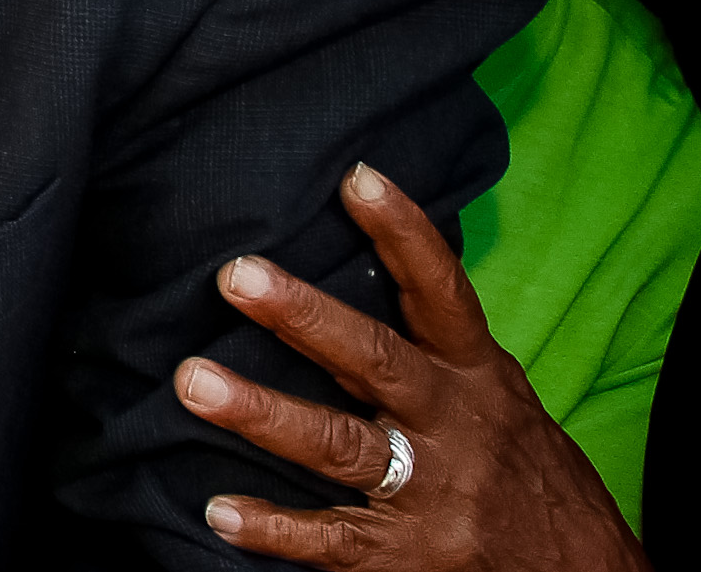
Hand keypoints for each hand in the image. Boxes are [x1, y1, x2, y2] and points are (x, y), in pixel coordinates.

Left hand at [179, 162, 645, 569]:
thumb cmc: (521, 469)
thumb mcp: (497, 397)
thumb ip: (436, 345)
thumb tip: (364, 256)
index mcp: (477, 377)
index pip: (442, 294)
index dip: (405, 235)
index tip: (357, 178)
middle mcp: (454, 427)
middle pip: (376, 361)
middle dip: (304, 316)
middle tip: (235, 275)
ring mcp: (433, 494)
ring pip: (340, 446)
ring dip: (263, 414)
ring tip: (192, 382)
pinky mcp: (410, 556)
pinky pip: (334, 541)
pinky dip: (274, 528)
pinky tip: (219, 510)